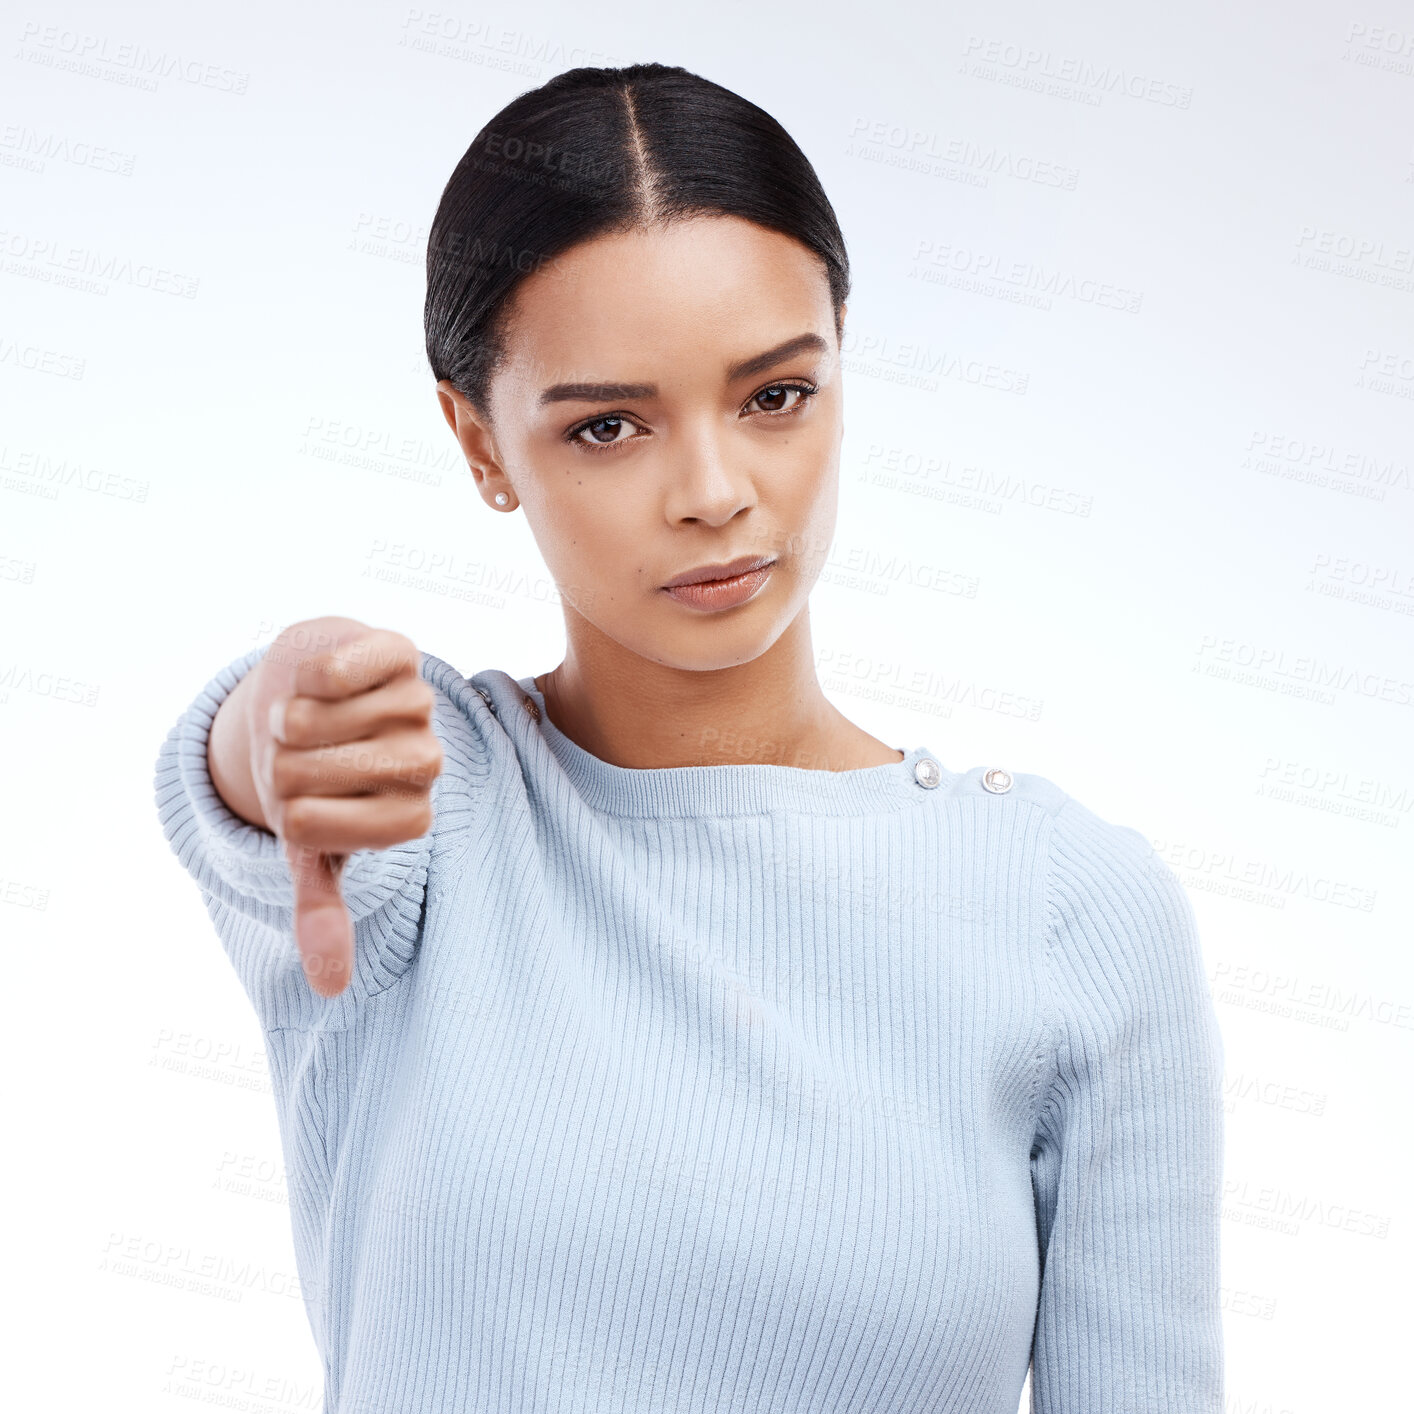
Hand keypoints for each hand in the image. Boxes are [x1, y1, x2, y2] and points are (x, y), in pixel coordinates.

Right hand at [245, 617, 442, 997]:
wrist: (304, 690)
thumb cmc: (309, 776)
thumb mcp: (310, 844)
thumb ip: (321, 906)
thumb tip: (329, 988)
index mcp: (412, 810)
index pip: (364, 827)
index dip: (313, 817)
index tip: (300, 808)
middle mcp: (427, 758)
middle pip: (339, 772)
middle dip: (293, 766)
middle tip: (293, 757)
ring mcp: (417, 702)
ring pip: (331, 720)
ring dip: (294, 719)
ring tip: (299, 719)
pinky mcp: (397, 651)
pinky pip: (340, 671)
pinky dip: (306, 679)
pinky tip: (310, 682)